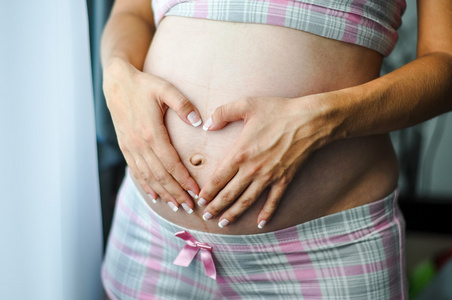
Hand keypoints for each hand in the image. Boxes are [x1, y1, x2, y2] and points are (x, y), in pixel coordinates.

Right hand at [103, 58, 200, 212]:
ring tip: (176, 206)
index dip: (184, 180)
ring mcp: (130, 148)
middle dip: (177, 193)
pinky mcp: (125, 148)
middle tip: (190, 207)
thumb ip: (183, 104)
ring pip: (148, 177)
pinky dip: (146, 186)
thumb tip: (199, 122)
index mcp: (151, 132)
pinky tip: (154, 196)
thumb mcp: (165, 88)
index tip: (197, 191)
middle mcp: (139, 144)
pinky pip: (136, 172)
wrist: (117, 84)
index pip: (171, 164)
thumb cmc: (144, 86)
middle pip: (161, 176)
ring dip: (163, 193)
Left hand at [198, 96, 333, 227]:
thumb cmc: (278, 111)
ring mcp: (268, 177)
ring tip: (223, 223)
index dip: (207, 192)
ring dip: (233, 214)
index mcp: (240, 154)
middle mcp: (252, 170)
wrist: (310, 121)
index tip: (199, 200)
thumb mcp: (247, 105)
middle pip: (229, 194)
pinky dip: (266, 214)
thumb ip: (223, 113)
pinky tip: (260, 224)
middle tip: (206, 216)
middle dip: (215, 207)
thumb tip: (207, 125)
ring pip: (247, 202)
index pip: (218, 179)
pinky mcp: (284, 180)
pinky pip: (273, 201)